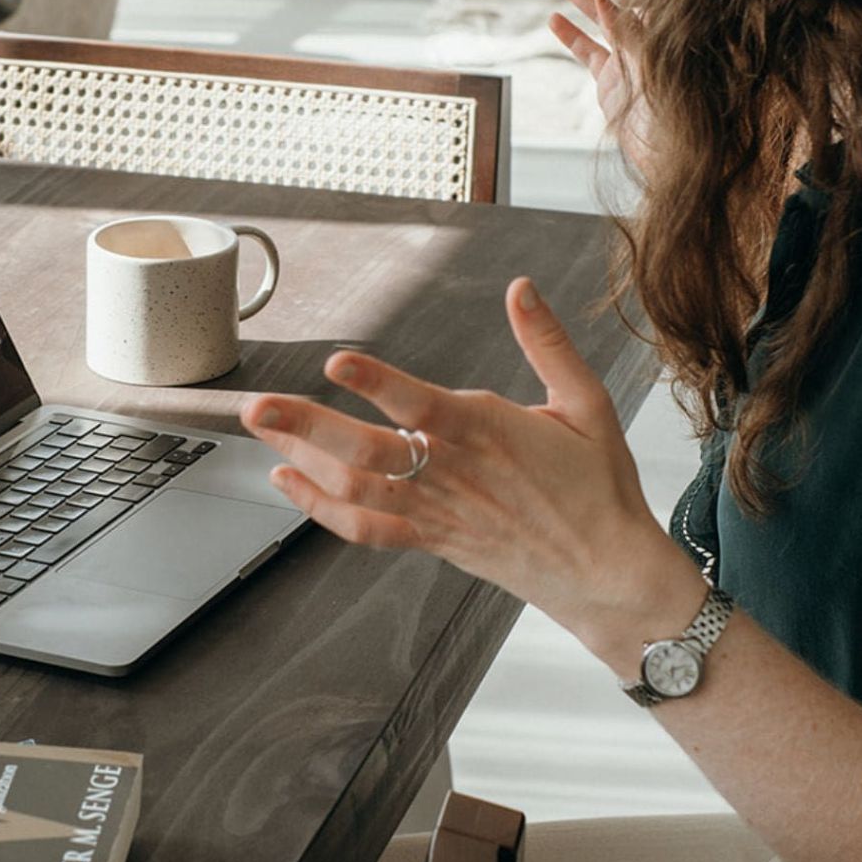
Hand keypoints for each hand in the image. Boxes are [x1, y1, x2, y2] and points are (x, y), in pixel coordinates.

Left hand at [239, 279, 702, 673]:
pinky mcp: (430, 538)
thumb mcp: (587, 403)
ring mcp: (435, 510)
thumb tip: (521, 287)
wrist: (606, 573)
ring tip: (261, 427)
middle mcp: (451, 473)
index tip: (337, 363)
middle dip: (306, 425)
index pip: (421, 404)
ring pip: (355, 487)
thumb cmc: (597, 485)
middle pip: (366, 451)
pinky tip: (287, 481)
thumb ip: (548, 343)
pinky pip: (365, 528)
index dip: (377, 384)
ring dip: (302, 457)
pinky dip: (320, 508)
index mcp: (488, 432)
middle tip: (256, 405)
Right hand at [546, 0, 653, 173]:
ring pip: (596, 15)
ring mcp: (627, 57)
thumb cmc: (676, 113)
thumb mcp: (652, 63)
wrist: (670, 158)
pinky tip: (551, 19)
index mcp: (663, 26)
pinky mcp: (612, 81)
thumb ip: (628, 25)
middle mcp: (646, 36)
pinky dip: (569, 35)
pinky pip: (587, 52)